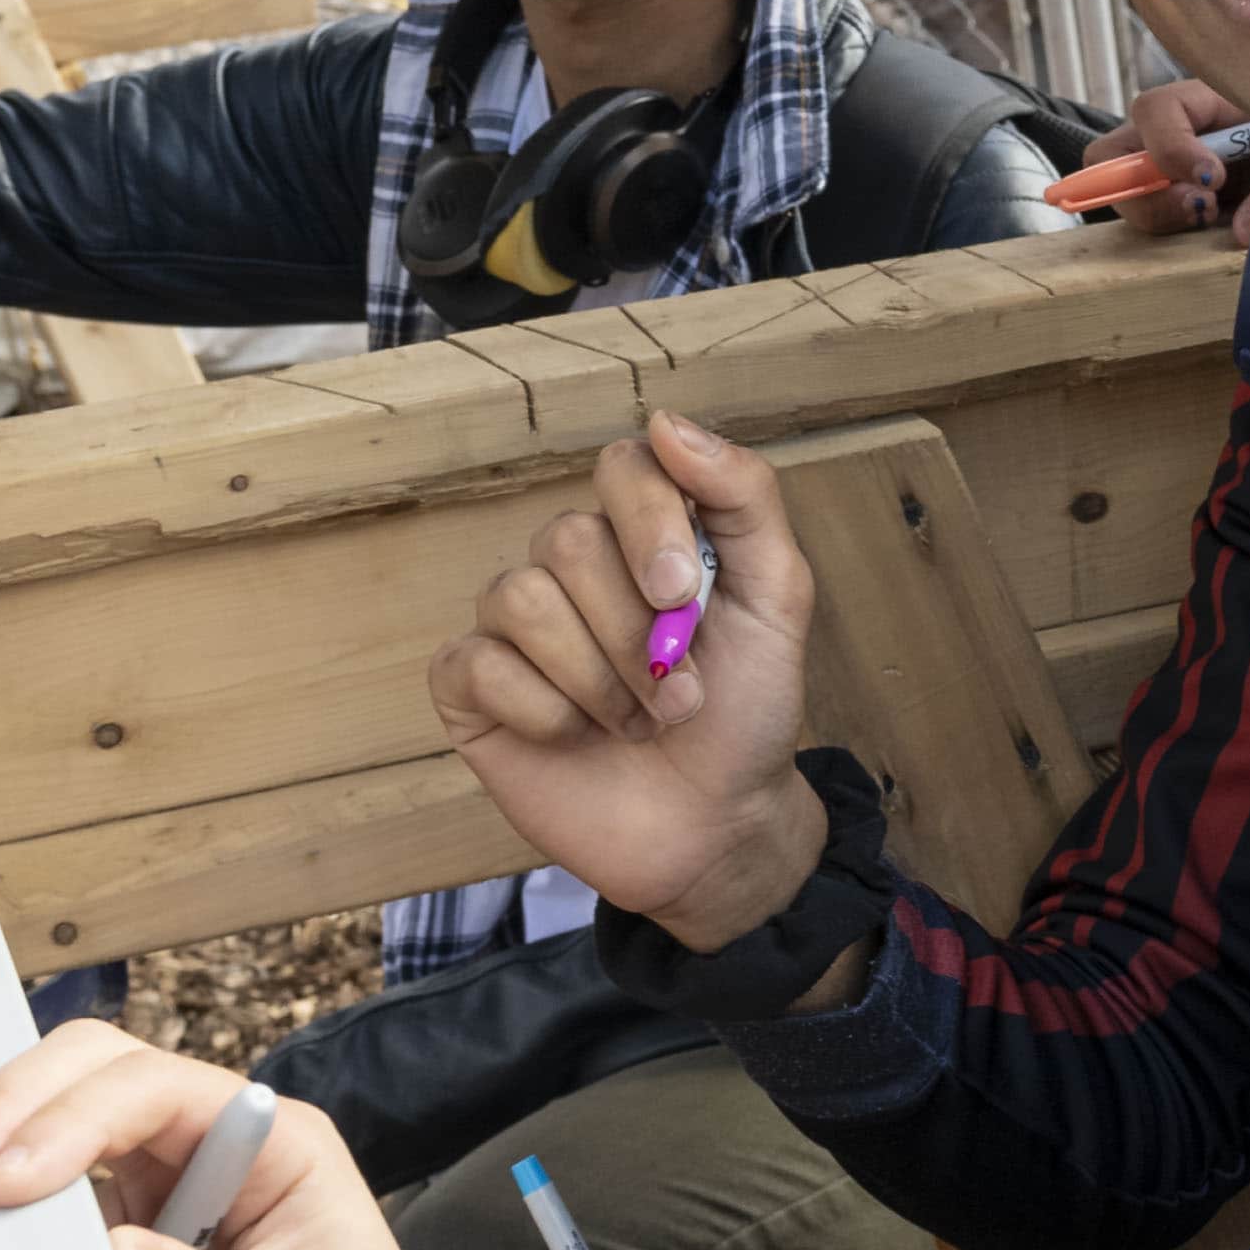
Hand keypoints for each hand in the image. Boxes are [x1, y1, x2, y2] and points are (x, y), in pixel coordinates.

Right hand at [429, 413, 824, 949]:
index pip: (621, 468)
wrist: (715, 827)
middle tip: (680, 693)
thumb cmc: (747, 713)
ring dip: (598, 678)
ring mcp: (515, 626)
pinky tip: (574, 737)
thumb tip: (665, 422)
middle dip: (635, 631)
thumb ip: (743, 498)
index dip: (649, 525)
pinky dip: (542, 710)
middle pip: (566, 538)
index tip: (685, 595)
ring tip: (637, 721)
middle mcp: (571, 566)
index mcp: (643, 533)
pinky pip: (477, 664)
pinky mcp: (472, 688)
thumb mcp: (777, 600)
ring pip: (520, 598)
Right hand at [1099, 76, 1249, 246]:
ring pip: (1123, 195)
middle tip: (1198, 208)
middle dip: (1145, 195)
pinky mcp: (1172, 198)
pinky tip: (1209, 224)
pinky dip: (1171, 230)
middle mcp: (1169, 131)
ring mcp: (1163, 166)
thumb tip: (1240, 231)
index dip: (1171, 148)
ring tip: (1210, 215)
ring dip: (1161, 216)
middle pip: (1110, 158)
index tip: (1213, 180)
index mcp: (1202, 99)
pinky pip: (1148, 218)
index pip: (1155, 110)